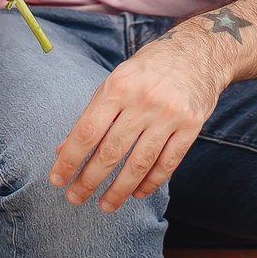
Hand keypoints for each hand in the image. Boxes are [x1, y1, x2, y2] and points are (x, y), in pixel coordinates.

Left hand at [49, 32, 226, 211]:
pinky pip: (167, 164)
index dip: (70, 160)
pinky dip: (150, 183)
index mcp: (118, 86)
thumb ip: (93, 116)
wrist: (199, 52)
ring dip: (119, 190)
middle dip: (89, 181)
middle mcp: (143, 100)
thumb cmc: (148, 69)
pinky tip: (137, 193)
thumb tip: (64, 150)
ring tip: (105, 205)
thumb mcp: (115, 82)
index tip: (57, 180)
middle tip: (75, 198)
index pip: (87, 131)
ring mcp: (170, 114)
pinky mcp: (192, 126)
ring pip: (139, 164)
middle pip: (111, 152)